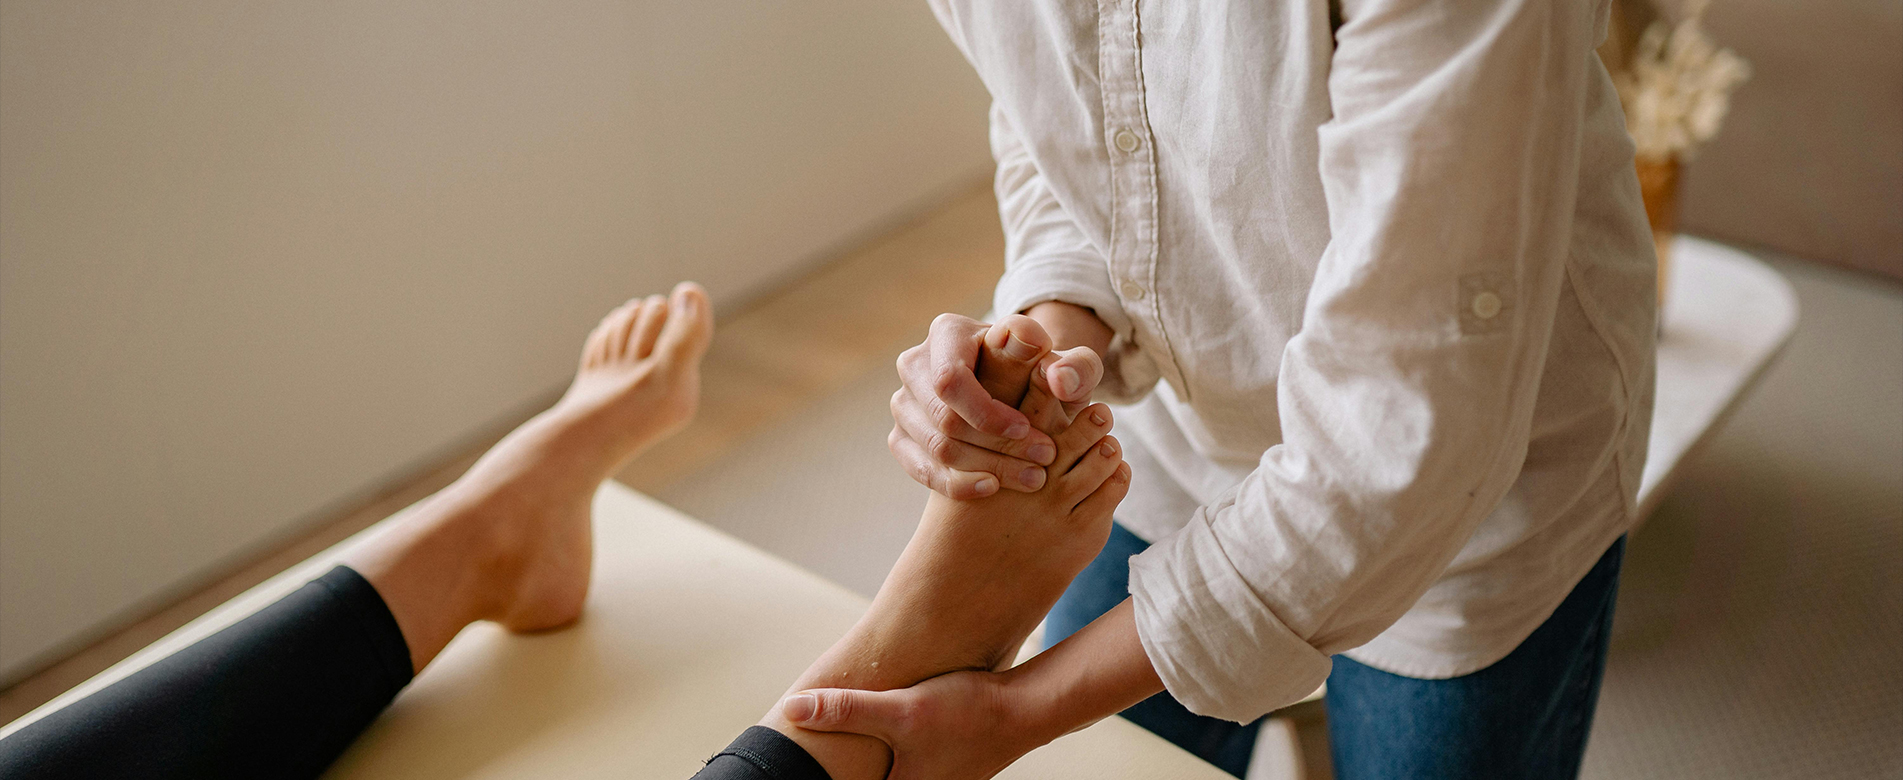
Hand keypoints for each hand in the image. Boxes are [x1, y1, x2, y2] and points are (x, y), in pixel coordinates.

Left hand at [781, 600, 1163, 779]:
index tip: (800, 773)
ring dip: (870, 766)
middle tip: (812, 761)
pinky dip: (890, 760)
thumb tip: (793, 709)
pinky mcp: (944, 770)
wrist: (1024, 709)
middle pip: (869, 779)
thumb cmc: (965, 712)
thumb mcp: (900, 710)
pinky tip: (885, 740)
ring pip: (888, 774)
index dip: (829, 779)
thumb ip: (846, 710)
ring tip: (843, 754)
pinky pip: (907, 769)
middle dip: (849, 769)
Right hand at [890, 311, 1107, 498]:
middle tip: (1043, 460)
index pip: (952, 380)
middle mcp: (916, 363)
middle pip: (944, 418)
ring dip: (985, 467)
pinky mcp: (902, 437)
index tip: (1026, 429)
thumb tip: (1056, 378)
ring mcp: (904, 402)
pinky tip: (992, 486)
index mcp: (948, 332)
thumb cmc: (1045, 376)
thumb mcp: (1069, 367)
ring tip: (1031, 477)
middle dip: (996, 445)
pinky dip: (956, 484)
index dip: (987, 411)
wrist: (1022, 395)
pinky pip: (920, 468)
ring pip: (935, 446)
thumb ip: (1075, 366)